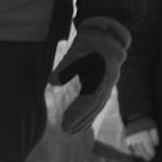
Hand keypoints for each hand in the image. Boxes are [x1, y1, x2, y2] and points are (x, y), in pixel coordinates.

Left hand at [50, 17, 132, 133]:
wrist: (106, 30)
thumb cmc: (89, 40)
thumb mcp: (75, 52)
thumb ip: (65, 68)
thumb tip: (51, 82)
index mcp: (102, 74)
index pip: (89, 100)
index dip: (78, 114)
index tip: (65, 125)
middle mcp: (109, 81)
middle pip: (95, 106)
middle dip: (81, 119)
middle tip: (66, 131)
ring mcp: (109, 82)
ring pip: (98, 105)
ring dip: (86, 118)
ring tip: (73, 130)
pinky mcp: (106, 82)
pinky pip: (99, 100)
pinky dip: (90, 111)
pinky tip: (83, 121)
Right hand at [124, 126, 157, 161]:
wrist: (134, 118)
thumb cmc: (146, 123)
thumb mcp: (153, 128)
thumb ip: (155, 137)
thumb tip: (155, 145)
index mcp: (144, 136)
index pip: (148, 148)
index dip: (151, 153)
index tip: (153, 155)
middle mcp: (136, 140)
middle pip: (142, 151)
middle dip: (146, 156)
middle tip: (149, 158)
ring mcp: (131, 141)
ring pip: (136, 151)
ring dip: (141, 155)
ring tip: (144, 157)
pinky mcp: (127, 141)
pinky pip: (130, 150)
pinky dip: (134, 153)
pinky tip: (138, 154)